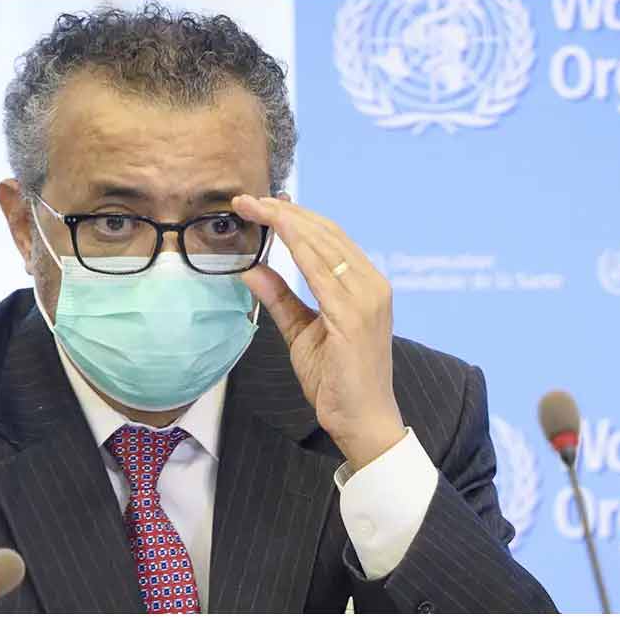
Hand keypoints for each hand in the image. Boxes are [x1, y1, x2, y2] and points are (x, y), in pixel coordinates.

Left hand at [232, 194, 404, 470]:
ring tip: (254, 207)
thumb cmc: (337, 381)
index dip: (294, 217)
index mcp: (365, 285)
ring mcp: (367, 298)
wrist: (362, 420)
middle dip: (285, 211)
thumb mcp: (302, 332)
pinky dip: (296, 245)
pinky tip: (274, 231)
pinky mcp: (354, 315)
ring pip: (323, 243)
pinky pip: (321, 270)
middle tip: (248, 198)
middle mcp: (372, 284)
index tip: (261, 204)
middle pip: (326, 232)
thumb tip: (252, 269)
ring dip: (286, 220)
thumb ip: (281, 299)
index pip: (329, 238)